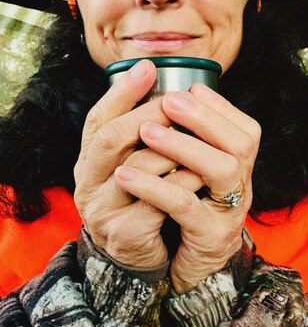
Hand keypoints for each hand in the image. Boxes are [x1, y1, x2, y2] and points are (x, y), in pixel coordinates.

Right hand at [74, 59, 180, 268]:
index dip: (121, 91)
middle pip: (111, 138)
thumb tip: (170, 91)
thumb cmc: (139, 202)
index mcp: (88, 163)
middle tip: (177, 100)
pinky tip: (201, 173)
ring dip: (172, 148)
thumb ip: (139, 137)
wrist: (133, 260)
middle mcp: (88, 184)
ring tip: (197, 133)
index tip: (147, 67)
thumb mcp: (131, 168)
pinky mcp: (126, 235)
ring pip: (136, 169)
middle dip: (148, 113)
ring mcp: (104, 211)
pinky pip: (157, 204)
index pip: (97, 120)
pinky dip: (182, 184)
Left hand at [114, 83, 260, 292]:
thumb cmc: (189, 213)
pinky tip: (126, 175)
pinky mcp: (210, 237)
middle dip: (205, 117)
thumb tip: (175, 96)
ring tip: (146, 132)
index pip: (246, 129)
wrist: (193, 268)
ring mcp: (231, 212)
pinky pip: (185, 206)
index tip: (189, 88)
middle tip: (169, 101)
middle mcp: (243, 187)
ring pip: (223, 169)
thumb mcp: (197, 176)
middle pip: (242, 143)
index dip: (219, 107)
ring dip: (184, 145)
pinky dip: (155, 186)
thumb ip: (193, 143)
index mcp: (240, 169)